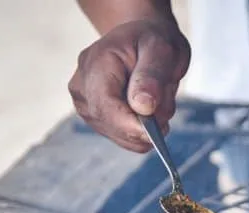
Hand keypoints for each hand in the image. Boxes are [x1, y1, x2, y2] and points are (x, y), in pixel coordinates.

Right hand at [69, 17, 189, 151]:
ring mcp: (85, 104)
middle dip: (146, 125)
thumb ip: (152, 76)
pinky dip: (143, 130)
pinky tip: (149, 108)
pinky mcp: (95, 117)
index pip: (105, 106)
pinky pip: (124, 137)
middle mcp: (82, 86)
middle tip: (166, 101)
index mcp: (95, 63)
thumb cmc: (152, 40)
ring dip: (147, 126)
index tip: (157, 134)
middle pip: (112, 126)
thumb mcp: (161, 49)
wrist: (143, 40)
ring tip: (156, 97)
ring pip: (121, 136)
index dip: (130, 126)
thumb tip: (143, 107)